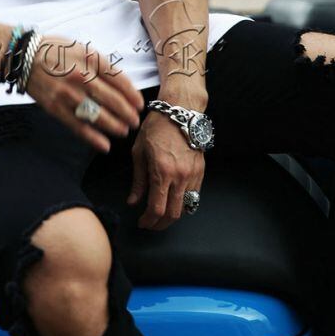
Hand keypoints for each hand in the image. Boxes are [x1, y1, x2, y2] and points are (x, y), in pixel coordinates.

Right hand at [26, 33, 144, 152]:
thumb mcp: (81, 48)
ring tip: (123, 131)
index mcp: (90, 58)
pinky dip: (93, 138)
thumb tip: (121, 85)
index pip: (119, 79)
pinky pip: (78, 126)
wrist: (24, 56)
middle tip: (135, 121)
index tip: (139, 105)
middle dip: (128, 114)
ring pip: (98, 115)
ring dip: (115, 126)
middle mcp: (81, 75)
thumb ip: (100, 65)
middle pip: (112, 100)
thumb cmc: (55, 50)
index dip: (133, 95)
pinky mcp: (55, 107)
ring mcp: (68, 93)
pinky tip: (105, 145)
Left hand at [126, 110, 204, 229]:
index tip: (142, 222)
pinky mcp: (200, 171)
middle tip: (150, 224)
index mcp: (162, 171)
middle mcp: (180, 176)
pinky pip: (194, 196)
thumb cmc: (156, 127)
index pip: (157, 209)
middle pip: (173, 214)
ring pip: (185, 207)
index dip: (148, 221)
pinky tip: (174, 201)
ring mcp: (192, 175)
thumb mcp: (139, 151)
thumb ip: (138, 180)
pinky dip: (184, 203)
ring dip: (172, 215)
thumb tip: (133, 201)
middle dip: (160, 224)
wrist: (180, 111)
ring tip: (161, 215)